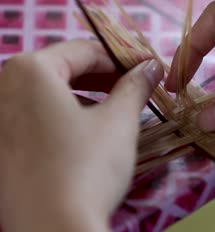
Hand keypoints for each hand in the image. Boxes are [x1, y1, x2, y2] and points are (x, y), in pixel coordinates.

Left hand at [0, 40, 162, 230]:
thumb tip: (151, 67)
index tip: (151, 68)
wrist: (53, 230)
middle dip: (107, 77)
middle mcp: (4, 87)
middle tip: (139, 88)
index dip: (125, 58)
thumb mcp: (119, 121)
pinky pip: (40, 115)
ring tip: (121, 109)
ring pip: (53, 93)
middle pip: (66, 69)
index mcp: (30, 70)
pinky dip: (70, 115)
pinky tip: (93, 131)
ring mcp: (0, 119)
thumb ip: (136, 85)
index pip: (86, 50)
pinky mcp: (3, 145)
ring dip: (90, 95)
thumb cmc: (87, 168)